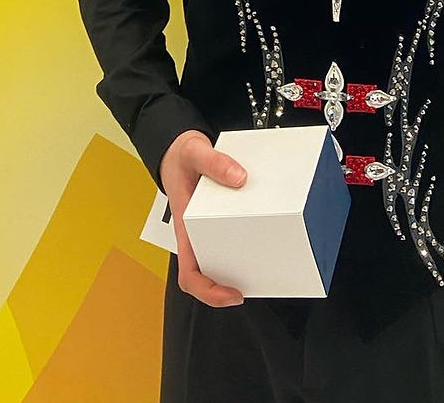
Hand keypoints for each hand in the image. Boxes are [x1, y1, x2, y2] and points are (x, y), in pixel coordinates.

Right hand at [159, 129, 246, 306]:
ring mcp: (208, 228)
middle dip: (230, 284)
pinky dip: (246, 239)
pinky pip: (232, 235)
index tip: (232, 294)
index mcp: (185, 227)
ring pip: (222, 258)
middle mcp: (197, 233)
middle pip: (210, 272)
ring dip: (240, 265)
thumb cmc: (180, 157)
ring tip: (265, 261)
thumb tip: (238, 178)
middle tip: (257, 281)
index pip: (189, 273)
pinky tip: (263, 230)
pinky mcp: (220, 218)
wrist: (178, 149)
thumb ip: (214, 162)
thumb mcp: (194, 152)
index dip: (209, 291)